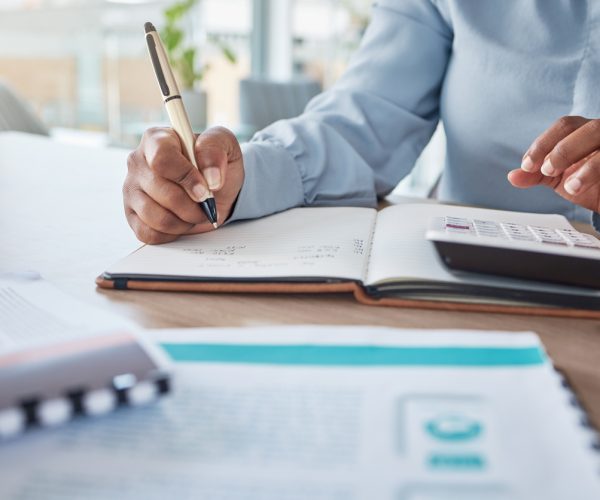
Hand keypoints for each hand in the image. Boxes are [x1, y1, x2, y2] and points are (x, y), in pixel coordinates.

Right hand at [123, 126, 243, 243]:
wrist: (214, 188)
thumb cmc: (214, 164)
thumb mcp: (225, 145)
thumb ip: (215, 150)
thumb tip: (210, 177)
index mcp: (157, 139)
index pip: (162, 158)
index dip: (186, 177)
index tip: (205, 189)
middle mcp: (138, 162)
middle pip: (162, 192)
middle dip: (192, 205)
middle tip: (206, 204)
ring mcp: (131, 190)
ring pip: (155, 216)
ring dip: (184, 221)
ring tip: (195, 213)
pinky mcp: (132, 215)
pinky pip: (148, 233)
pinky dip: (171, 233)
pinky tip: (181, 222)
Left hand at [508, 116, 599, 211]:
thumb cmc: (586, 182)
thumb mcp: (557, 178)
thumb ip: (535, 175)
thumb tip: (513, 176)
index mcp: (583, 131)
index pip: (564, 126)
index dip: (543, 144)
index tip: (527, 166)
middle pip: (588, 128)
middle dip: (563, 150)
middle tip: (547, 171)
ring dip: (586, 165)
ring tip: (570, 187)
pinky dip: (596, 172)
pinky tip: (582, 187)